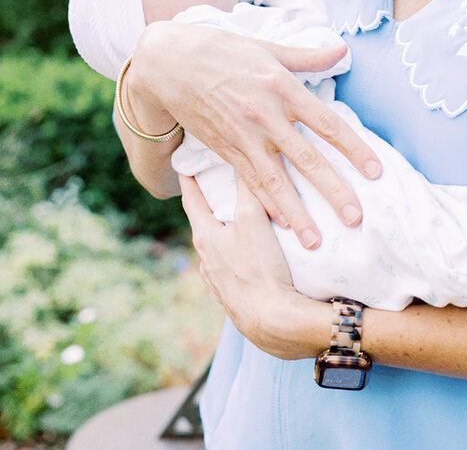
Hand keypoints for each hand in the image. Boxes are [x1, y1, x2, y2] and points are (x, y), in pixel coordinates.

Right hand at [127, 21, 382, 247]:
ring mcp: (244, 136)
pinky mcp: (224, 149)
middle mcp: (265, 115)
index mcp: (282, 88)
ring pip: (276, 180)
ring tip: (316, 241)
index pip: (327, 123)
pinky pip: (249, 182)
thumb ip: (309, 56)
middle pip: (306, 159)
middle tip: (355, 218)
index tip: (376, 171)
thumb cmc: (224, 49)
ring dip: (297, 212)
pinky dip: (266, 204)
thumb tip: (343, 49)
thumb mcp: (269, 48)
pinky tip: (281, 225)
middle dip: (332, 191)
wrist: (171, 63)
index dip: (353, 148)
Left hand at [180, 175, 327, 359]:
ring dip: (225, 228)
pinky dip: (238, 249)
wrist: (272, 321)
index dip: (189, 178)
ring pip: (218, 244)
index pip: (192, 199)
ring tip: (239, 214)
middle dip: (210, 201)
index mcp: (205, 236)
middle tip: (217, 181)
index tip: (185, 161)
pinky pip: (232, 263)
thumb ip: (247, 186)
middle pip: (204, 221)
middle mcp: (206, 257)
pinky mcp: (235, 293)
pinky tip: (253, 250)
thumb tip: (241, 155)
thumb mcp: (252, 217)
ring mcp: (219, 278)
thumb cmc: (258, 266)